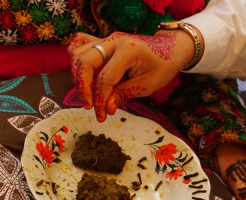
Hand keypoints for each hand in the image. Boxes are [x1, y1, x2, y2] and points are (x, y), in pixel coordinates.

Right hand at [68, 31, 193, 120]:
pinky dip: (75, 57)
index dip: (100, 99)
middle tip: (89, 106)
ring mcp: (107, 39)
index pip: (105, 78)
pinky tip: (80, 72)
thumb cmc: (162, 67)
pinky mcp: (103, 41)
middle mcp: (114, 41)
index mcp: (128, 50)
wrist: (170, 49)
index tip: (102, 115)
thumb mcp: (147, 85)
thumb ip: (123, 95)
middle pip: (85, 62)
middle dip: (83, 87)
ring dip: (78, 75)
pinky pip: (81, 43)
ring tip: (88, 93)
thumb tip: (106, 108)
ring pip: (78, 53)